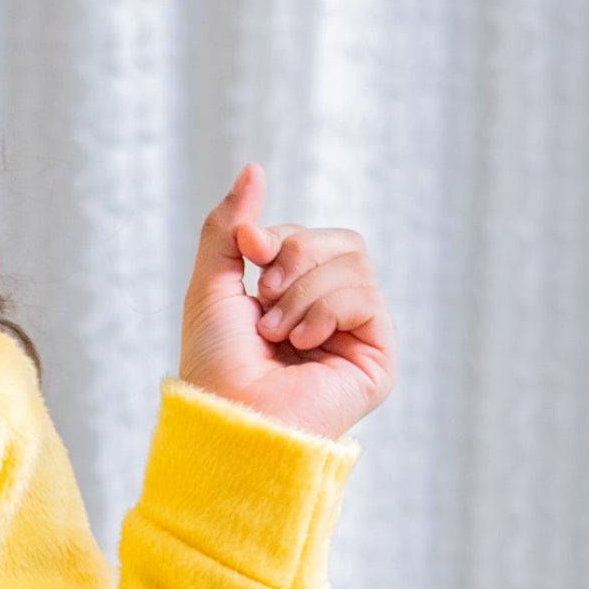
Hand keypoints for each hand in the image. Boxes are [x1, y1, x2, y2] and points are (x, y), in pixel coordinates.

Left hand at [178, 165, 393, 441]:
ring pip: (355, 264)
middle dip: (297, 257)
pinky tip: (301, 346)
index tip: (248, 253)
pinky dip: (325, 312)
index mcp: (298, 300)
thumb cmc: (214, 365)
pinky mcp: (377, 360)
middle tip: (265, 302)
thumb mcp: (211, 283)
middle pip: (342, 241)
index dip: (280, 236)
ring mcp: (358, 338)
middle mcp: (332, 317)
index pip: (312, 236)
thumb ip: (229, 225)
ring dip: (303, 293)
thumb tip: (254, 168)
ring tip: (277, 335)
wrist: (225, 420)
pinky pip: (366, 297)